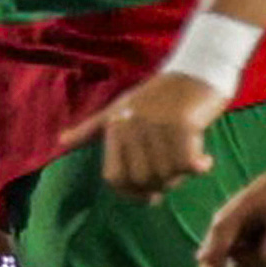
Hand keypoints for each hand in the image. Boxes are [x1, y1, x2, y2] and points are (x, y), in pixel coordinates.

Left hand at [88, 62, 224, 207]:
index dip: (132, 193)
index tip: (151, 195)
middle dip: (161, 186)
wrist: (197, 70)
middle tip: (176, 174)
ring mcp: (156, 125)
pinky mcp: (183, 124)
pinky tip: (205, 158)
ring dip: (182, 175)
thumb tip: (61, 141)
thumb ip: (90, 129)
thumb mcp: (119, 108)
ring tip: (190, 160)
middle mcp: (132, 126)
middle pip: (143, 180)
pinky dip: (199, 167)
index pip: (114, 178)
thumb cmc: (158, 94)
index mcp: (115, 126)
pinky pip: (188, 164)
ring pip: (167, 174)